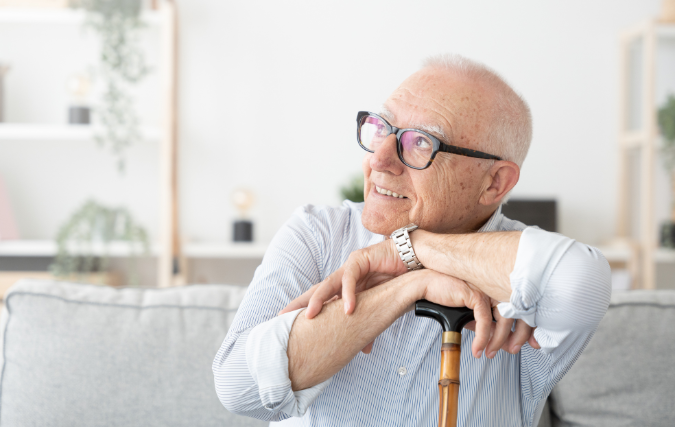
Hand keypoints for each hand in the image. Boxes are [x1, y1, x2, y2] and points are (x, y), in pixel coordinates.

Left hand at [280, 239, 405, 317]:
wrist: (414, 260)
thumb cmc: (397, 281)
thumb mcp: (378, 306)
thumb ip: (368, 323)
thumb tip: (364, 349)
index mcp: (345, 288)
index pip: (320, 300)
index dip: (304, 310)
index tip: (287, 324)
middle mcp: (343, 276)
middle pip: (316, 290)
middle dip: (299, 303)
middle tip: (283, 316)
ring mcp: (350, 266)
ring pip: (328, 283)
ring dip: (319, 301)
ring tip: (311, 316)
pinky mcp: (361, 259)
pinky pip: (351, 277)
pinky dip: (348, 294)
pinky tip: (348, 309)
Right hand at [416, 269, 539, 357]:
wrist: (426, 287)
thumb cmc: (443, 296)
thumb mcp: (466, 314)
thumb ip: (479, 324)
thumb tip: (490, 340)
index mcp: (494, 291)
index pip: (516, 309)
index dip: (524, 326)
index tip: (524, 342)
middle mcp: (493, 289)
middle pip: (515, 313)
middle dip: (517, 335)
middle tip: (512, 350)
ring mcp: (486, 291)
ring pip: (502, 319)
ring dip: (498, 340)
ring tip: (490, 352)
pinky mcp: (476, 296)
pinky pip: (485, 322)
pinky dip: (483, 338)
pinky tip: (478, 348)